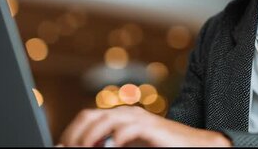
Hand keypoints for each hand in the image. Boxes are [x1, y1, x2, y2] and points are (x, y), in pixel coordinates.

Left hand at [58, 105, 231, 146]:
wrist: (195, 145)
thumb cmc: (162, 148)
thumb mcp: (130, 147)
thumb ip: (109, 146)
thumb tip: (87, 148)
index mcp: (120, 115)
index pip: (88, 116)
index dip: (72, 131)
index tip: (62, 146)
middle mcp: (128, 112)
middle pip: (92, 115)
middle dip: (76, 133)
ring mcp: (140, 118)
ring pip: (107, 119)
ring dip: (91, 136)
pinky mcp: (153, 128)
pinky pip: (130, 129)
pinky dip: (117, 137)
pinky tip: (113, 147)